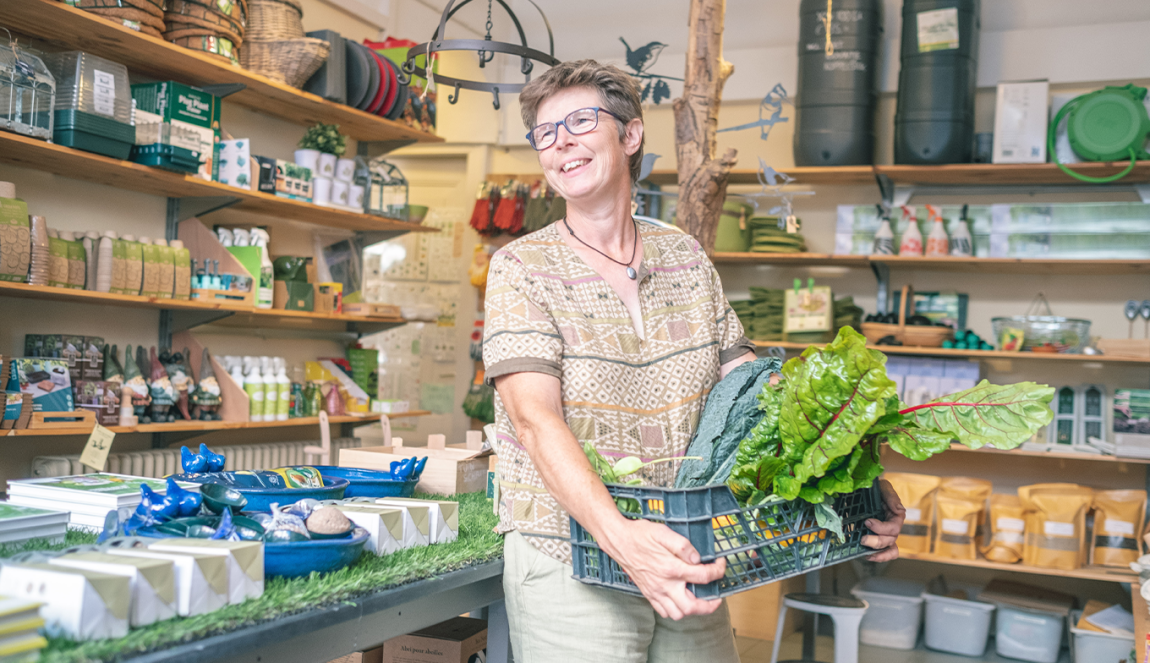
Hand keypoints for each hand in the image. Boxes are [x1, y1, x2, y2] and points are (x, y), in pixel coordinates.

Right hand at [601, 518, 725, 620]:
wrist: (619, 541)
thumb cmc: (640, 535)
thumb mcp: (664, 532)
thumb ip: (683, 546)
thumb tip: (697, 559)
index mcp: (671, 568)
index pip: (703, 576)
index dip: (718, 571)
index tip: (720, 565)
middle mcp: (664, 584)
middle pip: (692, 607)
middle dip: (710, 605)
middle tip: (716, 597)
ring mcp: (656, 592)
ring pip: (678, 614)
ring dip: (693, 610)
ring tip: (700, 599)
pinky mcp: (649, 594)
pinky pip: (664, 612)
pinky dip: (676, 611)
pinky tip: (681, 600)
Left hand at [862, 479, 904, 561]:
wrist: (862, 489)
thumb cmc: (875, 487)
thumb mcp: (883, 487)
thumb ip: (891, 497)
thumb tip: (899, 510)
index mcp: (895, 516)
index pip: (894, 528)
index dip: (882, 528)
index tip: (868, 522)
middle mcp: (891, 526)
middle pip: (890, 540)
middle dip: (877, 542)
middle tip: (863, 539)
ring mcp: (884, 533)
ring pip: (888, 549)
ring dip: (879, 553)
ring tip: (867, 553)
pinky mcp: (875, 537)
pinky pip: (882, 551)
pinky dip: (877, 556)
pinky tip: (867, 555)